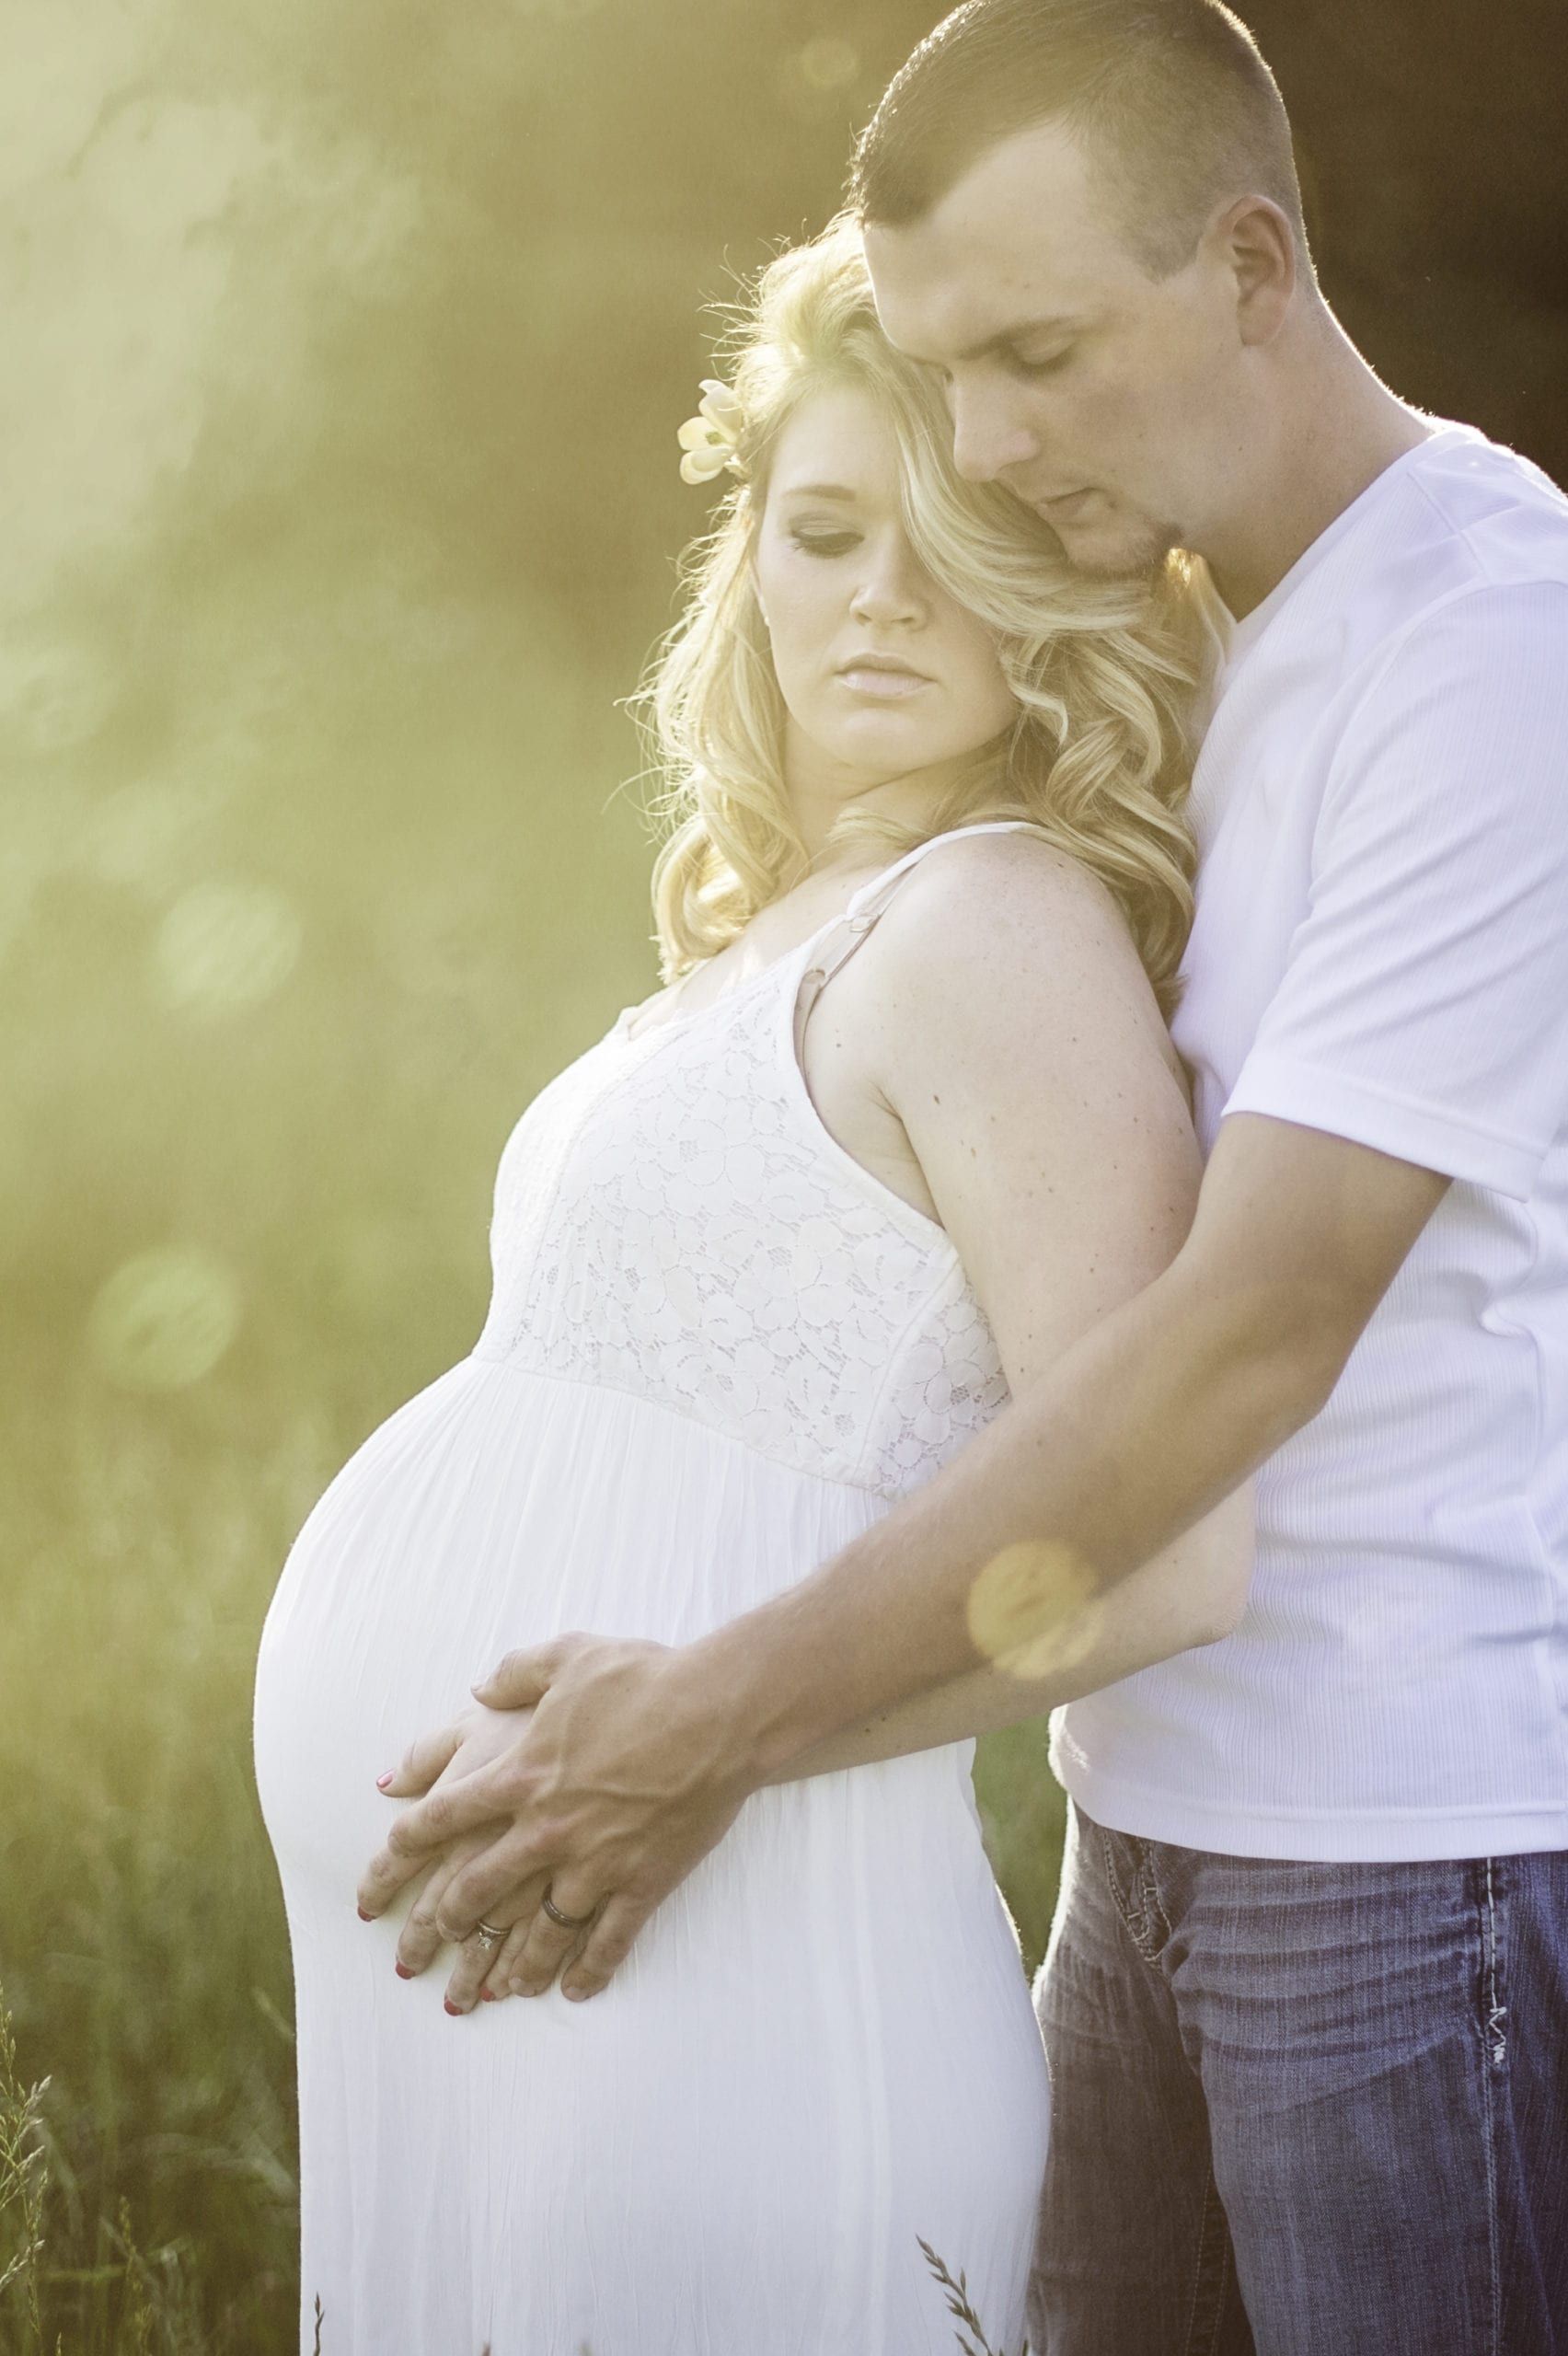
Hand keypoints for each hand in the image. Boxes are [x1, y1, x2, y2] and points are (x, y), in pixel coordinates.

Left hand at [355, 1633, 758, 2001]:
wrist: (719, 1712)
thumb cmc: (643, 1679)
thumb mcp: (567, 1657)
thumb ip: (513, 1675)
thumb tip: (476, 1691)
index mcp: (521, 1774)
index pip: (443, 1818)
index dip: (405, 1846)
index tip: (385, 1866)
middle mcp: (546, 1829)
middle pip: (478, 1889)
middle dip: (448, 1922)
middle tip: (432, 1944)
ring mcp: (594, 1863)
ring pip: (538, 1931)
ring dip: (513, 1964)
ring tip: (498, 1989)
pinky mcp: (641, 1884)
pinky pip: (607, 1942)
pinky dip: (588, 1971)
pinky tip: (573, 1989)